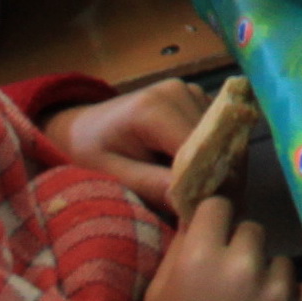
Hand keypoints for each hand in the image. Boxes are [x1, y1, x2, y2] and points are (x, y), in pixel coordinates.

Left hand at [44, 80, 209, 210]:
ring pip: (219, 135)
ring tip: (192, 188)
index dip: (204, 180)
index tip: (200, 210)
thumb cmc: (90, 153)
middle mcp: (178, 91)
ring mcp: (189, 90)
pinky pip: (215, 129)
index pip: (198, 148)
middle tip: (198, 206)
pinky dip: (209, 151)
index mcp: (154, 108)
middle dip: (210, 173)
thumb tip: (193, 198)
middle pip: (213, 140)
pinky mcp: (195, 97)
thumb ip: (152, 185)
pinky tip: (191, 169)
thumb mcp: (113, 175)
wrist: (82, 127)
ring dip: (211, 162)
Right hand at [140, 198, 301, 300]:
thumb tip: (201, 216)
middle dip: (243, 251)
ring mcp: (278, 293)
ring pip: (282, 263)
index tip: (216, 239)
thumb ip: (180, 250)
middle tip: (233, 283)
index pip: (219, 205)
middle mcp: (243, 265)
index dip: (217, 222)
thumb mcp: (157, 295)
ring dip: (270, 280)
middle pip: (254, 231)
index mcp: (200, 255)